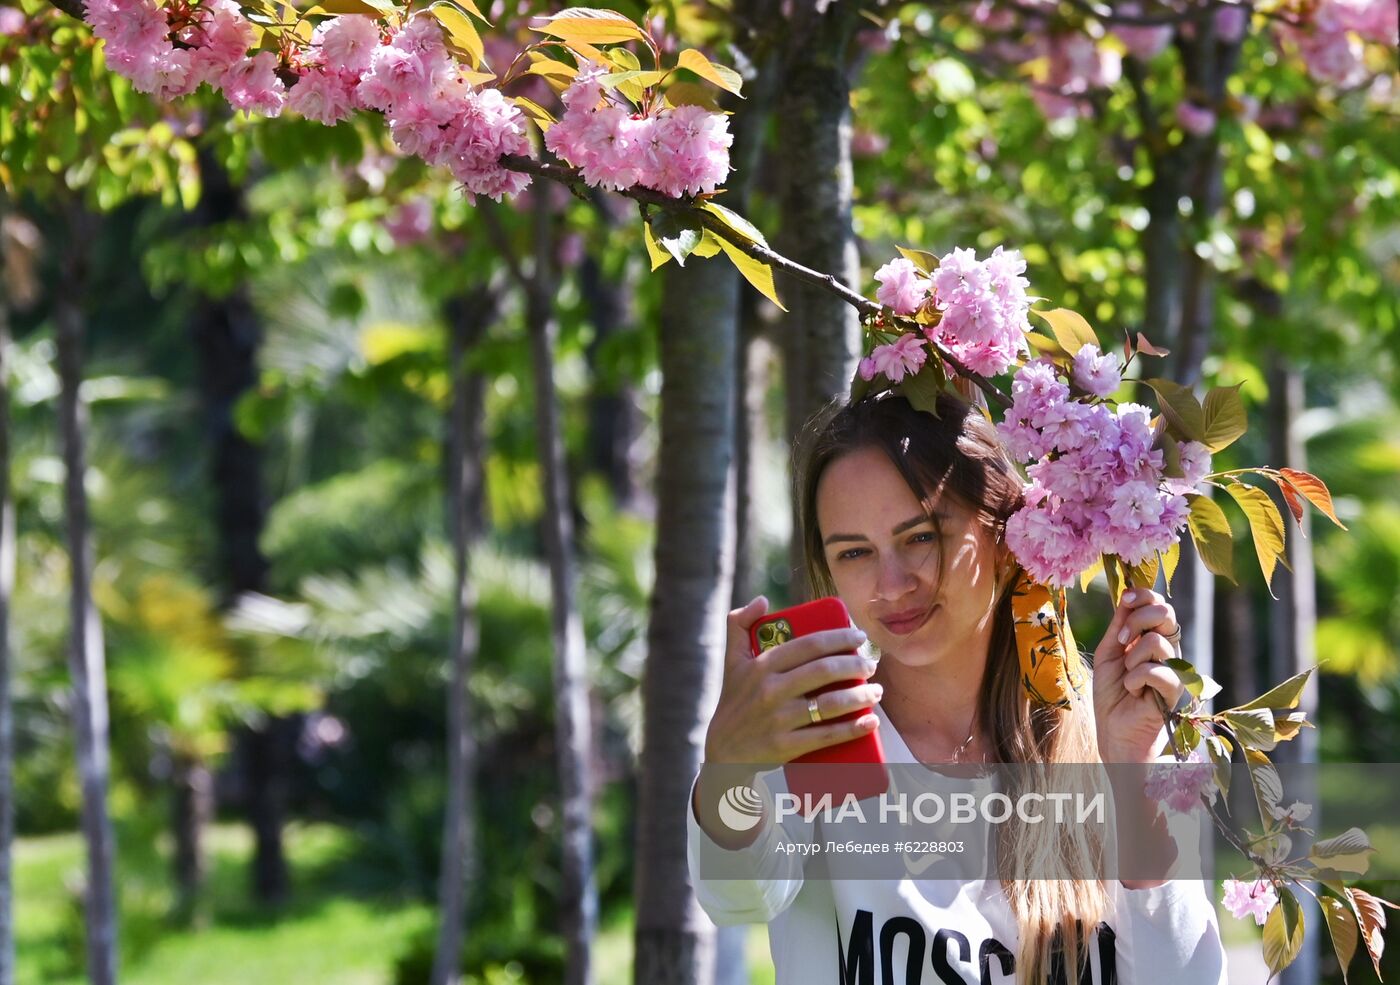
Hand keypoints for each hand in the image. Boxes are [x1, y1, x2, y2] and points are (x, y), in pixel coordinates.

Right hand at [702, 596, 882, 765]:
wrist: (723, 752)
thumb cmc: (734, 701)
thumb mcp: (731, 661)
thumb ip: (739, 625)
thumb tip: (762, 600)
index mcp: (761, 665)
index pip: (809, 645)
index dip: (840, 638)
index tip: (860, 637)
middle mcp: (770, 689)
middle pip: (824, 671)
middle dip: (855, 665)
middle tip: (871, 665)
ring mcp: (779, 719)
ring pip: (830, 703)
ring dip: (861, 695)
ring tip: (876, 691)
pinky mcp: (786, 746)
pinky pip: (826, 735)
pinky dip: (853, 728)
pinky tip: (871, 721)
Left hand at [1092, 588, 1187, 764]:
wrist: (1113, 729)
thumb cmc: (1111, 692)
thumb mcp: (1109, 652)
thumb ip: (1118, 626)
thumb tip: (1126, 595)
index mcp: (1154, 638)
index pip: (1159, 604)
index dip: (1144, 596)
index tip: (1126, 599)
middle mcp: (1170, 650)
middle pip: (1165, 613)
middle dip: (1137, 620)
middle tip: (1122, 641)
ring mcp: (1175, 668)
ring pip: (1155, 641)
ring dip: (1131, 658)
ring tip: (1128, 676)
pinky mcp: (1175, 690)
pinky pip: (1155, 670)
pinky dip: (1135, 679)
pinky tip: (1133, 691)